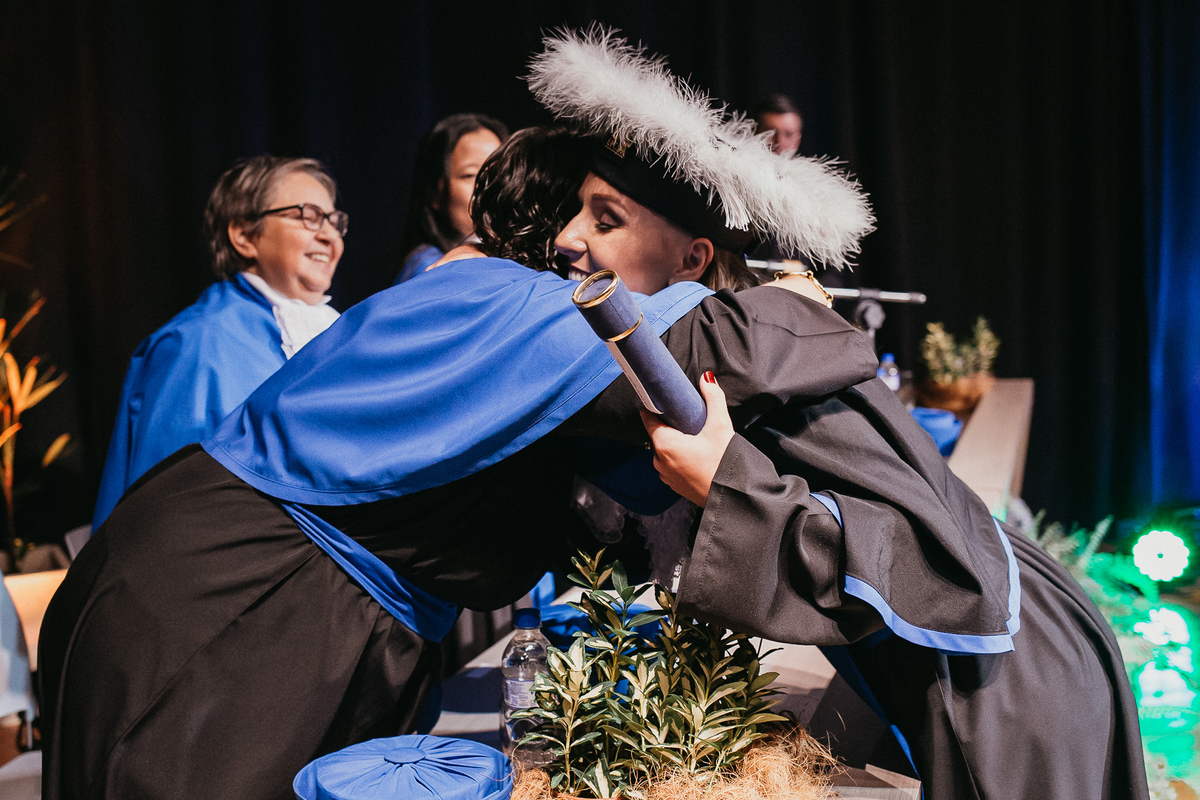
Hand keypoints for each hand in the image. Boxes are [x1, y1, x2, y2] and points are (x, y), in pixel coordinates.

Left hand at [639, 372, 733, 507]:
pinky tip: (695, 454)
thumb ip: (713, 398)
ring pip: (665, 450)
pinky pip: (671, 464)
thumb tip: (707, 378)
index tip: (661, 398)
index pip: (648, 418)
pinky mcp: (674, 486)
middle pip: (658, 434)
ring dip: (675, 442)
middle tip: (686, 417)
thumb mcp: (720, 426)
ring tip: (694, 436)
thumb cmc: (724, 463)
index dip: (654, 406)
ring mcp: (665, 475)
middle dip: (670, 425)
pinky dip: (679, 457)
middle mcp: (659, 460)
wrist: (732, 500)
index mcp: (665, 444)